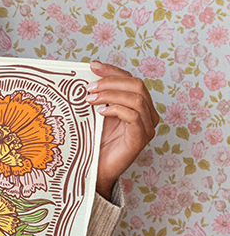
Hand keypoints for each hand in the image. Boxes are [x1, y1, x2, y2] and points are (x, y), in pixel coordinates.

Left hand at [87, 60, 158, 199]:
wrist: (98, 169)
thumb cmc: (97, 142)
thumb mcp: (98, 114)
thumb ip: (100, 97)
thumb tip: (87, 77)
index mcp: (139, 104)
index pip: (130, 79)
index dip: (112, 70)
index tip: (93, 66)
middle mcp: (148, 113)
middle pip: (137, 85)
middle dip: (111, 81)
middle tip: (89, 87)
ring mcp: (147, 126)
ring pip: (136, 98)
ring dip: (111, 95)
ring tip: (91, 99)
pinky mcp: (141, 138)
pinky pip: (133, 116)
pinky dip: (116, 110)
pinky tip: (101, 113)